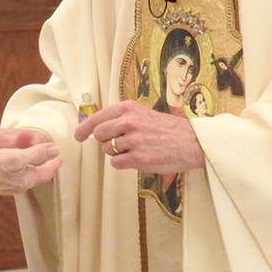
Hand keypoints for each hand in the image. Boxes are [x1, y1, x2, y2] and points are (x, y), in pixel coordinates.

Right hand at [0, 143, 61, 198]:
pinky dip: (19, 166)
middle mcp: (20, 185)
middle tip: (50, 154)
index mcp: (27, 179)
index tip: (60, 155)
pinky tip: (13, 162)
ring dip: (32, 164)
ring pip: (26, 175)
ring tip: (34, 156)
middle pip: (37, 174)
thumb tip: (55, 150)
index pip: (47, 171)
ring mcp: (8, 185)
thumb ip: (37, 154)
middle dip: (44, 163)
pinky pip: (15, 174)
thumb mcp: (16, 157)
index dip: (54, 161)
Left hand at [73, 100, 203, 173]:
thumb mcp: (143, 113)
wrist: (193, 142)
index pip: (97, 117)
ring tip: (135, 149)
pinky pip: (116, 163)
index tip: (78, 135)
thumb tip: (95, 128)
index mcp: (128, 108)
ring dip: (116, 152)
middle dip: (104, 141)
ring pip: (107, 150)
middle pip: (98, 134)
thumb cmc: (167, 128)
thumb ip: (121, 117)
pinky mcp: (138, 158)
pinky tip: (137, 158)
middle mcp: (128, 122)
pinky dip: (123, 163)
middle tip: (117, 143)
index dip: (84, 128)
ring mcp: (133, 140)